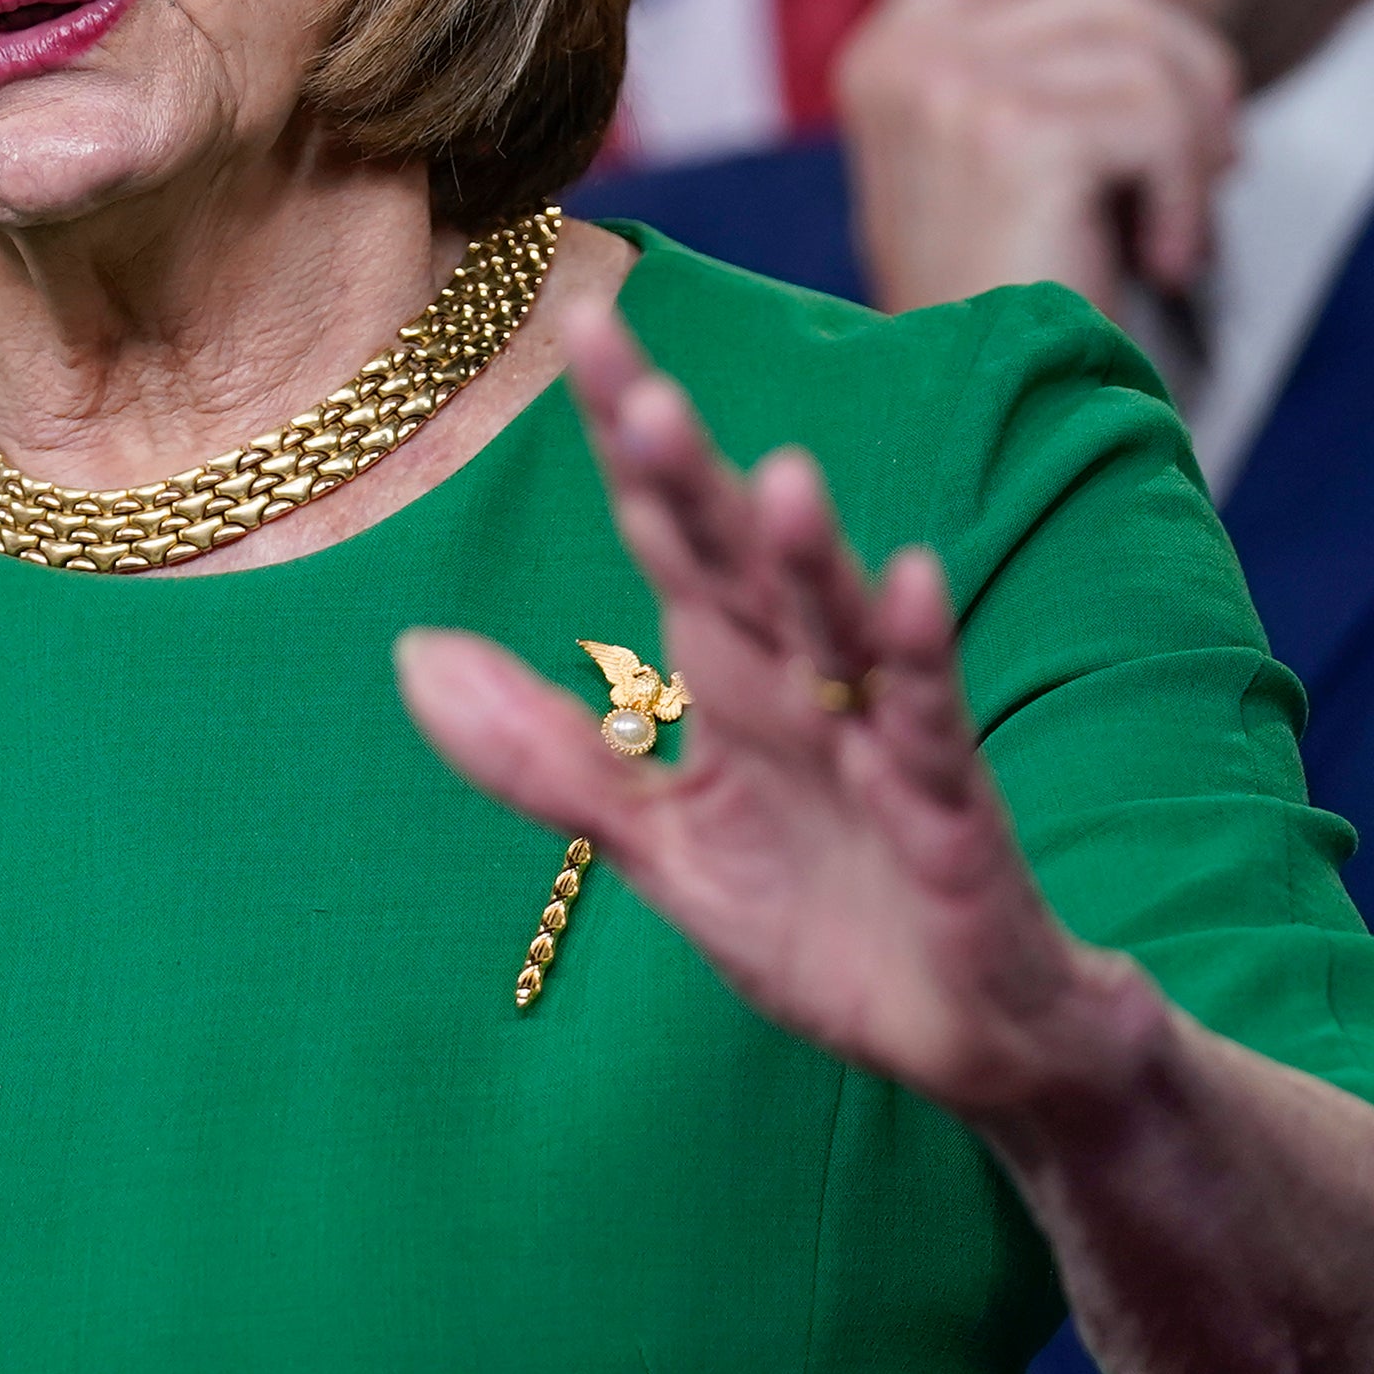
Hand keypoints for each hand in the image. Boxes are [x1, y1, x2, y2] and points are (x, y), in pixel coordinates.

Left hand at [397, 300, 1164, 1124]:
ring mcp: (882, 736)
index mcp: (732, 676)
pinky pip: (931, 722)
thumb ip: (545, 754)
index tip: (583, 329)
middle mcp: (805, 680)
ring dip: (808, 551)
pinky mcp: (948, 810)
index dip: (627, 438)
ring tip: (780, 473)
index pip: (669, 533)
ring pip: (837, 622)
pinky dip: (924, 655)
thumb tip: (409, 654)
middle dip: (687, 467)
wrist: (964, 1044)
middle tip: (629, 373)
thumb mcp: (660, 844)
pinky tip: (911, 582)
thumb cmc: (823, 924)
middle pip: (739, 552)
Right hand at [833, 0, 1237, 317]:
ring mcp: (946, 87)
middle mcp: (902, 55)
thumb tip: (1155, 0)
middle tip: (1200, 163)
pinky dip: (1184, 194)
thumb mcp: (997, 153)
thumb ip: (1040, 60)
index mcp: (887, 51)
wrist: (976, 423)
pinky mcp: (1009, 135)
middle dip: (1181, 65)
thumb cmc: (1006, 303)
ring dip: (1192, 139)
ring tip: (1173, 222)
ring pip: (1139, 42)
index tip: (1140, 79)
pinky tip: (1159, 257)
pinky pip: (1154, 113)